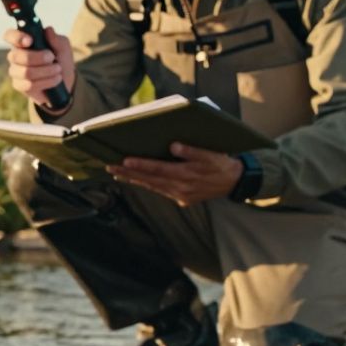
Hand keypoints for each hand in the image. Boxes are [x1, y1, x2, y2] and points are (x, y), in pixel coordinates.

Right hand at [2, 26, 75, 113]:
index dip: (16, 37)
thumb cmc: (60, 59)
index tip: (30, 41)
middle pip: (15, 56)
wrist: (64, 80)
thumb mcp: (63, 47)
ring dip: (46, 71)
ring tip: (58, 70)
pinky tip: (55, 79)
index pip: (9, 35)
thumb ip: (56, 39)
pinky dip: (46, 82)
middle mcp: (16, 56)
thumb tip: (48, 30)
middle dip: (38, 57)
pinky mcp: (19, 85)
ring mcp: (16, 71)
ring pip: (25, 72)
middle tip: (52, 57)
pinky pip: (29, 85)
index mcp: (23, 42)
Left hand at [106, 143, 242, 206]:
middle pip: (150, 180)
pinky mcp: (182, 199)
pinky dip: (147, 185)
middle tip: (110, 166)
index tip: (124, 161)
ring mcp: (180, 195)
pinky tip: (135, 180)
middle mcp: (181, 187)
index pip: (158, 169)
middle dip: (129, 173)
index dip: (140, 165)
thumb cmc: (221, 164)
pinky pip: (160, 191)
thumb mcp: (210, 154)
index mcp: (187, 175)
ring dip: (134, 180)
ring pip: (152, 187)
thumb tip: (174, 146)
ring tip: (116, 173)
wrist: (234, 182)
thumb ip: (192, 151)